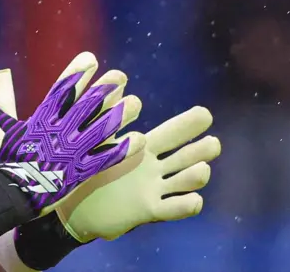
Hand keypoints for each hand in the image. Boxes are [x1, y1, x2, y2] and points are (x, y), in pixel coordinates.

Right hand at [0, 52, 144, 217]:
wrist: (9, 195)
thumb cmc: (4, 161)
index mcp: (41, 119)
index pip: (62, 90)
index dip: (76, 73)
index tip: (90, 59)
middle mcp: (60, 131)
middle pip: (87, 105)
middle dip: (105, 88)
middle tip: (121, 76)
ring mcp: (72, 152)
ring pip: (101, 129)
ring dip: (120, 115)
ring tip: (136, 103)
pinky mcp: (81, 172)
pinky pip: (107, 158)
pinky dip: (124, 149)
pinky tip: (139, 139)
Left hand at [56, 104, 221, 241]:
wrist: (75, 206)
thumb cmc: (88, 170)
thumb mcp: (98, 141)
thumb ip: (108, 114)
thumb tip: (115, 80)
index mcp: (144, 148)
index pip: (171, 133)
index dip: (188, 125)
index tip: (204, 113)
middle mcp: (155, 168)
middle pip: (185, 156)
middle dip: (201, 149)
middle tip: (214, 142)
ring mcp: (155, 189)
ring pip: (183, 181)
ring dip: (195, 176)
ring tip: (202, 169)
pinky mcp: (148, 210)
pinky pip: (171, 209)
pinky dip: (184, 206)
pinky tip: (194, 200)